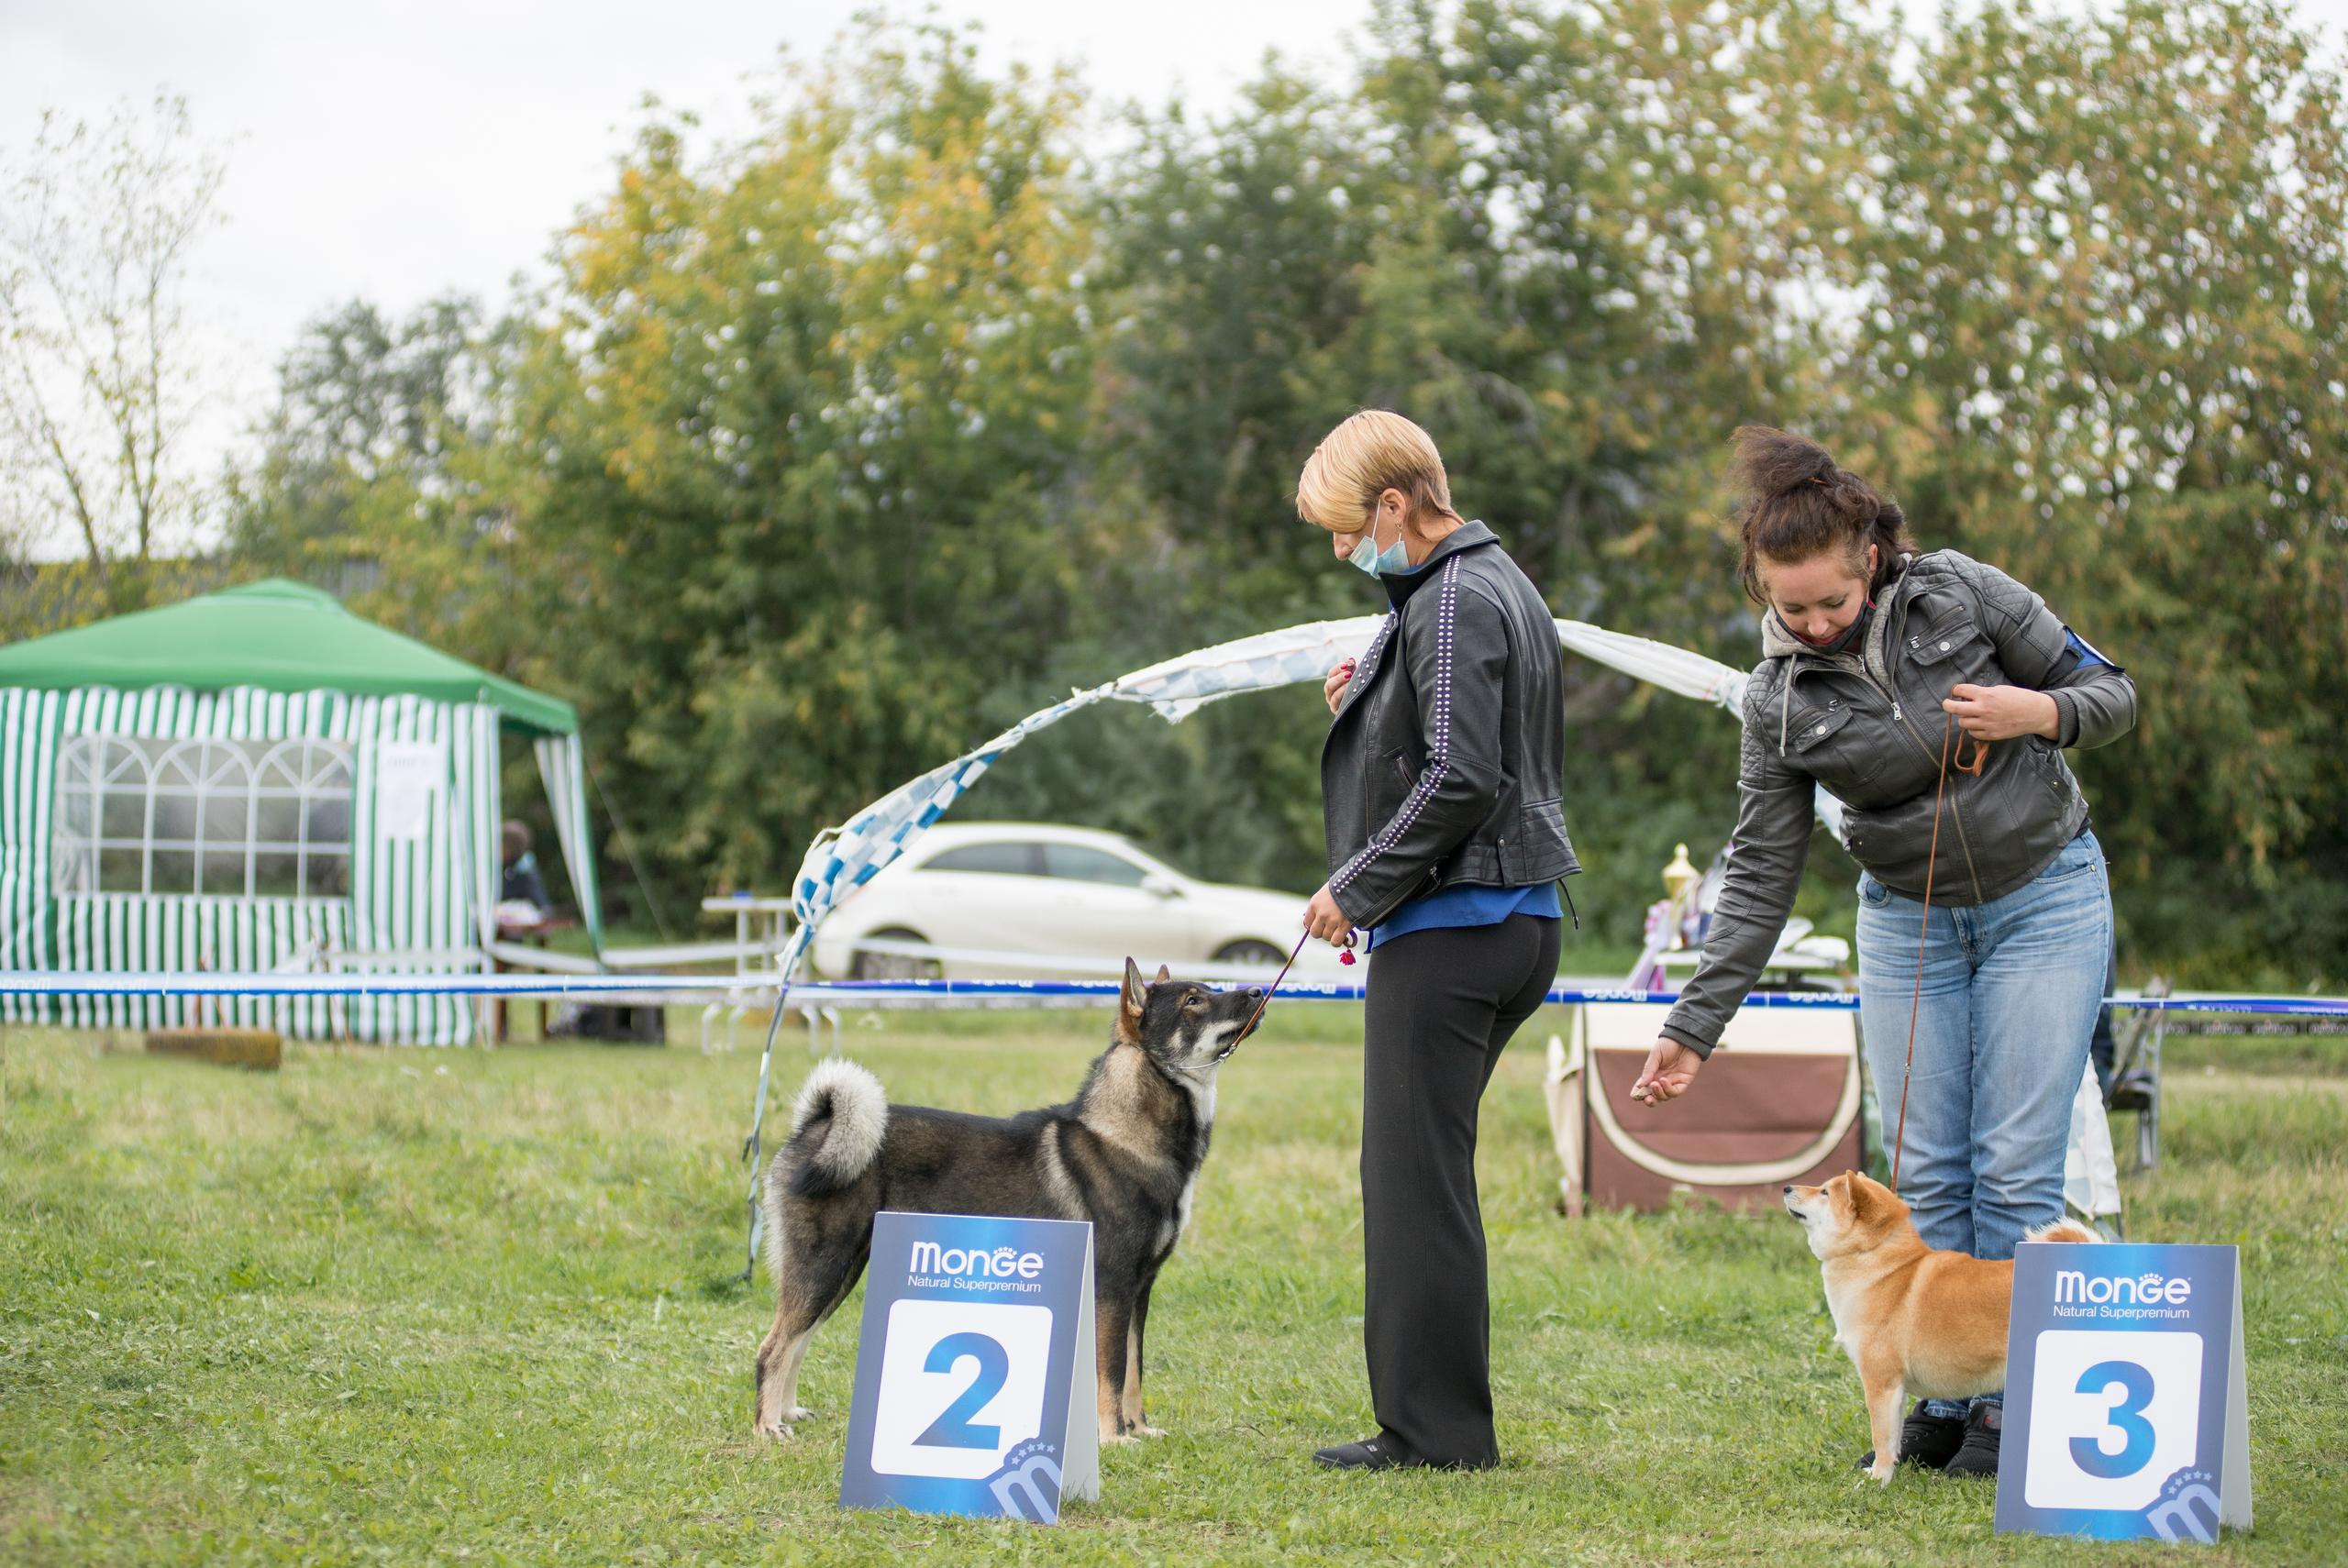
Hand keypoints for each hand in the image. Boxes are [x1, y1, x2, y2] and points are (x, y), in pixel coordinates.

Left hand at [1303, 883, 1352, 945]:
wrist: (1357, 884)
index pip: (1307, 922)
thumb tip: (1319, 920)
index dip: (1315, 924)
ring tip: (1339, 929)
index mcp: (1314, 904)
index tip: (1322, 923)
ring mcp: (1332, 920)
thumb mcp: (1326, 893)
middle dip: (1322, 932)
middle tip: (1330, 927)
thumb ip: (1321, 906)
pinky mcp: (1343, 926)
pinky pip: (1335, 942)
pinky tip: (1342, 936)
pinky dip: (1338, 942)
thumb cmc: (1342, 886)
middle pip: (1315, 933)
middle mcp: (1321, 913)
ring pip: (1326, 937)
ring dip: (1332, 935)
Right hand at [1323, 658, 1356, 715]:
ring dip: (1341, 686)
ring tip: (1350, 680)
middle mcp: (1330, 695)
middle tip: (1348, 672)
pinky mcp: (1338, 713)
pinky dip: (1342, 695)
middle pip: (1328, 685)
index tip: (1348, 663)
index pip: (1331, 675)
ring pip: (1332, 695)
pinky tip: (1351, 691)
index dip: (1338, 668)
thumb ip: (1352, 670)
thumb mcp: (1356, 679)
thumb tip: (1351, 659)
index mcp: (1333, 684)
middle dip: (1338, 677)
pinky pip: (1337, 704)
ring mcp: (1333, 705)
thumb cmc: (1359, 691)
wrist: (1365, 710)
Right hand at [1630, 1037, 1702, 1105]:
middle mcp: (1662, 1081)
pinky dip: (1668, 1089)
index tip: (1633, 1096)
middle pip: (1655, 1097)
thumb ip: (1649, 1069)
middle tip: (1646, 1098)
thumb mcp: (1655, 1055)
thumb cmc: (1669, 1044)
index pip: (1644, 1088)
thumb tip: (1641, 1085)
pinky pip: (1675, 1091)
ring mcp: (1673, 1082)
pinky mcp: (1683, 1082)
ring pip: (1664, 1097)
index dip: (1638, 1093)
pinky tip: (1664, 1080)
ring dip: (1658, 1094)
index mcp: (1653, 1074)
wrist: (1685, 1038)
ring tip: (1655, 1084)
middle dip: (1649, 1100)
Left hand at [1943, 683, 2059, 741]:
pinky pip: (1973, 733)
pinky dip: (1973, 729)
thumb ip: (1983, 693)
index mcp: (1986, 695)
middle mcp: (1983, 709)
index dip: (1956, 690)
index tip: (1956, 692)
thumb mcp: (2000, 690)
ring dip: (1964, 718)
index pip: (1960, 690)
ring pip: (1962, 723)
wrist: (2035, 713)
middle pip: (1954, 709)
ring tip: (1971, 715)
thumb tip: (1967, 697)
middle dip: (1947, 705)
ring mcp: (1986, 724)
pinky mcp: (1991, 735)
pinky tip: (1979, 724)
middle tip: (1947, 704)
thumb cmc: (2019, 698)